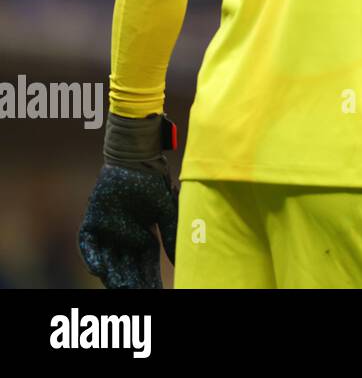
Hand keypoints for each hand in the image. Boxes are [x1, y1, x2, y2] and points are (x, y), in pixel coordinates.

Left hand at [79, 165, 178, 288]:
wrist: (135, 162)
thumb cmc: (154, 184)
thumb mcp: (167, 212)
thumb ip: (171, 235)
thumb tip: (180, 260)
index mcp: (144, 238)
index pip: (146, 265)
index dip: (149, 279)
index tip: (155, 291)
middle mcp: (124, 239)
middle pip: (126, 267)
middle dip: (131, 281)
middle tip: (134, 292)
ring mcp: (107, 232)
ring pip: (107, 260)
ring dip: (112, 274)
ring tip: (120, 285)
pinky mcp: (92, 223)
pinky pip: (88, 245)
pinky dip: (92, 257)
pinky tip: (99, 269)